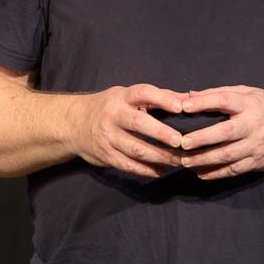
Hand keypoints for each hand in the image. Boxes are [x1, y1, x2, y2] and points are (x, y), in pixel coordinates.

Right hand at [69, 85, 186, 175]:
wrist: (74, 124)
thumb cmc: (110, 108)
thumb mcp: (128, 96)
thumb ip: (159, 97)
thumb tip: (190, 99)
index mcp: (122, 98)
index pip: (144, 93)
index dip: (162, 99)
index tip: (180, 107)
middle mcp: (113, 116)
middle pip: (139, 124)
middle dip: (161, 133)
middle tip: (180, 141)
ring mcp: (108, 138)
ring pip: (135, 149)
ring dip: (159, 156)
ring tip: (178, 160)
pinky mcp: (106, 156)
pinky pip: (128, 165)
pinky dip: (147, 170)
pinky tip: (162, 170)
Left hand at [176, 86, 263, 180]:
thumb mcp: (248, 93)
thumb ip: (219, 94)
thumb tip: (188, 95)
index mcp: (250, 104)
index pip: (225, 100)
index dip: (204, 103)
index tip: (184, 106)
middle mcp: (254, 125)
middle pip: (226, 132)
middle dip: (202, 138)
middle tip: (182, 142)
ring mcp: (256, 146)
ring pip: (228, 155)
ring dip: (204, 160)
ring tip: (185, 161)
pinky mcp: (257, 162)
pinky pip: (234, 170)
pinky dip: (216, 173)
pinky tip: (200, 173)